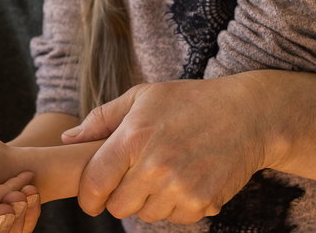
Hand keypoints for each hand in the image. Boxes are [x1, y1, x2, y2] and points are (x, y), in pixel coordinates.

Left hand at [61, 77, 273, 223]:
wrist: (248, 115)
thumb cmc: (189, 102)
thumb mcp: (142, 97)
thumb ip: (101, 119)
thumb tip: (67, 140)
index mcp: (133, 138)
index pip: (94, 185)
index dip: (88, 197)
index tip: (93, 197)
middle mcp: (155, 167)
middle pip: (118, 207)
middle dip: (120, 197)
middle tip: (134, 179)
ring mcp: (180, 187)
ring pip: (146, 215)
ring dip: (149, 201)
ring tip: (163, 174)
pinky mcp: (203, 202)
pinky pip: (174, 218)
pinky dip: (175, 206)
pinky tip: (184, 180)